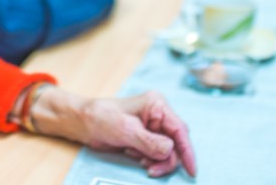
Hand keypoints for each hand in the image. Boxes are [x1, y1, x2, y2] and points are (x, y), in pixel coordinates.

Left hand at [28, 88, 196, 177]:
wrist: (84, 123)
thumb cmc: (101, 118)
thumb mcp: (126, 130)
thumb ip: (150, 142)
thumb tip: (170, 151)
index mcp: (156, 105)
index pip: (179, 130)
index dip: (187, 151)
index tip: (191, 170)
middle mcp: (158, 115)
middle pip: (176, 143)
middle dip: (166, 159)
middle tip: (151, 169)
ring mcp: (153, 127)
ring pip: (167, 151)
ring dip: (155, 160)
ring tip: (137, 159)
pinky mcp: (146, 137)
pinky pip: (156, 153)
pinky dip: (148, 159)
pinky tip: (134, 155)